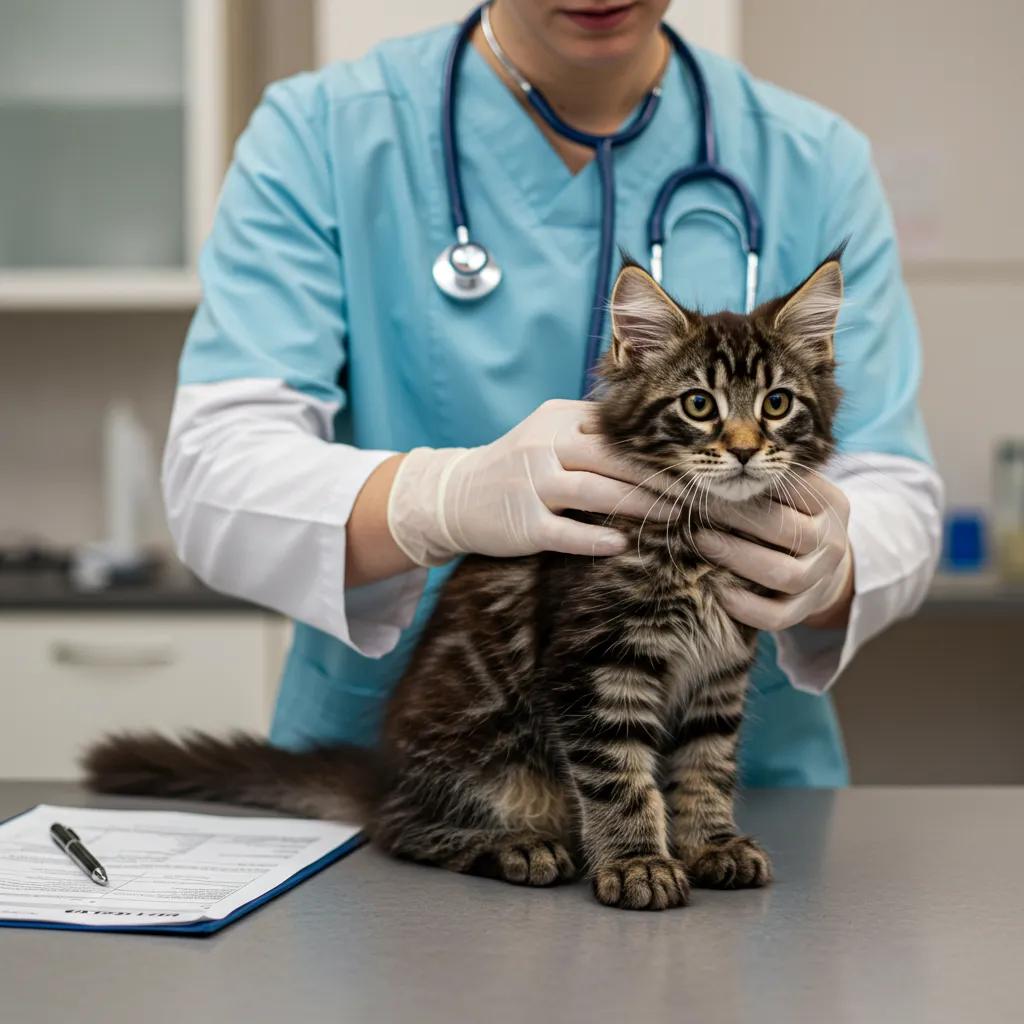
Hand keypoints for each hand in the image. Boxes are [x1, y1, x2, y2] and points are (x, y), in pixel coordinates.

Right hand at [386, 399, 672, 565]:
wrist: (455, 495)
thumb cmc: (517, 466)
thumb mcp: (549, 433)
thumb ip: (594, 431)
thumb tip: (657, 436)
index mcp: (558, 419)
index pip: (618, 426)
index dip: (658, 443)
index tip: (692, 459)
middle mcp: (544, 446)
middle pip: (613, 456)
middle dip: (659, 474)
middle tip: (697, 489)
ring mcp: (531, 484)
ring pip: (594, 490)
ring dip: (639, 503)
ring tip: (676, 516)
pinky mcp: (522, 523)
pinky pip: (565, 531)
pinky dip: (595, 537)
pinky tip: (624, 544)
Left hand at [694, 473, 853, 631]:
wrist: (817, 564)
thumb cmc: (789, 517)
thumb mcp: (789, 492)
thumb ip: (766, 480)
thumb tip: (711, 468)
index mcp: (831, 504)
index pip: (796, 488)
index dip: (755, 482)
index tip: (716, 472)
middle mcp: (833, 542)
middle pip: (787, 530)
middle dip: (739, 517)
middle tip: (699, 507)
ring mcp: (821, 580)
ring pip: (784, 574)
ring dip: (738, 557)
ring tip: (701, 541)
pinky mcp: (804, 610)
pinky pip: (777, 616)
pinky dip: (747, 607)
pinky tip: (718, 591)